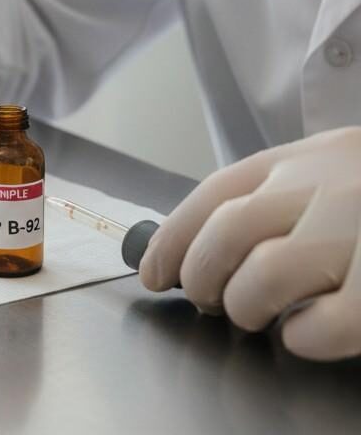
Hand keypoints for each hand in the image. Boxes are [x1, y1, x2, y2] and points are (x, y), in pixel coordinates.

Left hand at [140, 127, 360, 360]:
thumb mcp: (330, 167)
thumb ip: (277, 192)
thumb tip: (201, 246)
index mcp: (303, 158)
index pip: (213, 193)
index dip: (173, 237)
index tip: (153, 273)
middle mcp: (327, 186)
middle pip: (227, 233)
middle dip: (200, 274)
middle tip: (204, 300)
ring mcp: (359, 231)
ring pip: (264, 275)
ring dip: (243, 305)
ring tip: (252, 314)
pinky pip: (326, 323)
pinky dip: (301, 336)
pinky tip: (303, 334)